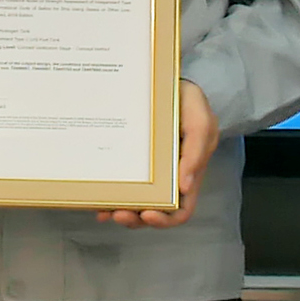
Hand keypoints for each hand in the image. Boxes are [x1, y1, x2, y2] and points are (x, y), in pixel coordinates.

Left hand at [97, 80, 219, 229]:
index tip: (148, 214)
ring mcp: (148, 171)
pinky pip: (120, 183)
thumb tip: (185, 188)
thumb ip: (196, 152)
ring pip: (135, 202)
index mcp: (188, 174)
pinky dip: (110, 194)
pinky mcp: (131, 161)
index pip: (181, 210)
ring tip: (105, 210)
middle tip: (118, 214)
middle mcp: (167, 179)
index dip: (166, 219)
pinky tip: (98, 197)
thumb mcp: (201, 121)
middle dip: (136, 218)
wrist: (168, 81)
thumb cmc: (189, 102)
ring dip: (120, 211)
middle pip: (154, 212)